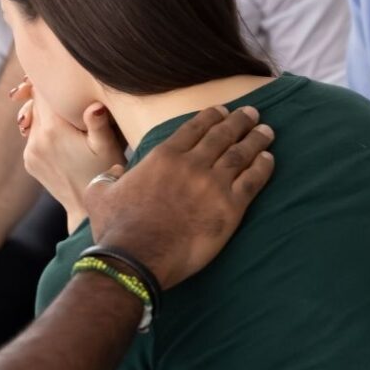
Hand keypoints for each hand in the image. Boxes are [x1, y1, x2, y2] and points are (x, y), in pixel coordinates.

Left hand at [14, 81, 124, 224]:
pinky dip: (43, 128)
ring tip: (59, 106)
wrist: (87, 209)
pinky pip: (33, 135)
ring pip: (34, 118)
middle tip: (55, 79)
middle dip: (46, 92)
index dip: (50, 76)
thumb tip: (95, 105)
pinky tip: (59, 130)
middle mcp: (36, 139)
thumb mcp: (108, 147)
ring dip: (45, 111)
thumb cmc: (105, 173)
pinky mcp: (29, 161)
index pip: (45, 91)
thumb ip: (100, 123)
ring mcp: (30, 151)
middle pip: (36, 102)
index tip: (56, 66)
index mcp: (54, 130)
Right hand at [83, 105, 273, 288]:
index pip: (194, 127)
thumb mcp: (100, 193)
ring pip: (241, 153)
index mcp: (163, 156)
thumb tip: (115, 171)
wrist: (136, 258)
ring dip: (256, 139)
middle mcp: (191, 164)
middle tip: (252, 113)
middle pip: (223, 134)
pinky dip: (263, 167)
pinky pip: (253, 181)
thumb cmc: (117, 228)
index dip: (212, 116)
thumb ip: (108, 176)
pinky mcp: (230, 209)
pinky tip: (269, 159)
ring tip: (266, 131)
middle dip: (239, 121)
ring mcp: (213, 185)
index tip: (223, 111)